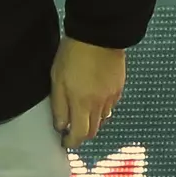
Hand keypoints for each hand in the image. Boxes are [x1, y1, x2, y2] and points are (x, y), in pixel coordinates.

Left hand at [50, 35, 125, 149]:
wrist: (99, 34)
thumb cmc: (73, 54)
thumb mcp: (57, 78)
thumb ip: (59, 105)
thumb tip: (61, 126)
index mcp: (82, 103)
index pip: (79, 134)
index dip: (71, 142)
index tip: (65, 142)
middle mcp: (99, 105)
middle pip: (93, 131)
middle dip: (82, 135)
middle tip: (72, 132)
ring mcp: (111, 96)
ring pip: (102, 120)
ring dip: (92, 122)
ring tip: (82, 115)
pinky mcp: (119, 87)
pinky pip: (110, 106)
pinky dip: (101, 110)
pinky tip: (94, 101)